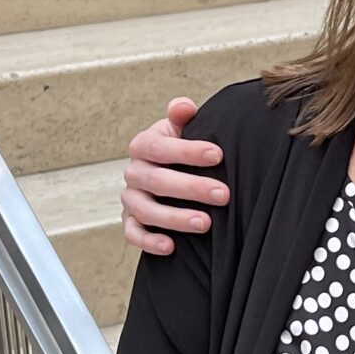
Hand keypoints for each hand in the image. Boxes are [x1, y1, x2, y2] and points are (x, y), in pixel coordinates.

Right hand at [123, 98, 228, 252]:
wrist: (170, 172)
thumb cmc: (182, 150)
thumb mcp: (182, 129)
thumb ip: (182, 116)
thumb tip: (183, 106)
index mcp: (144, 145)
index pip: (160, 147)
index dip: (187, 151)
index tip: (218, 155)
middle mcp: (134, 172)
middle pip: (157, 181)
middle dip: (192, 188)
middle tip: (223, 194)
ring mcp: (130, 199)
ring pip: (146, 210)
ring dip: (176, 218)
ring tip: (206, 223)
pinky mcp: (130, 222)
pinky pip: (134, 234)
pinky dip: (149, 241)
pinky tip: (171, 246)